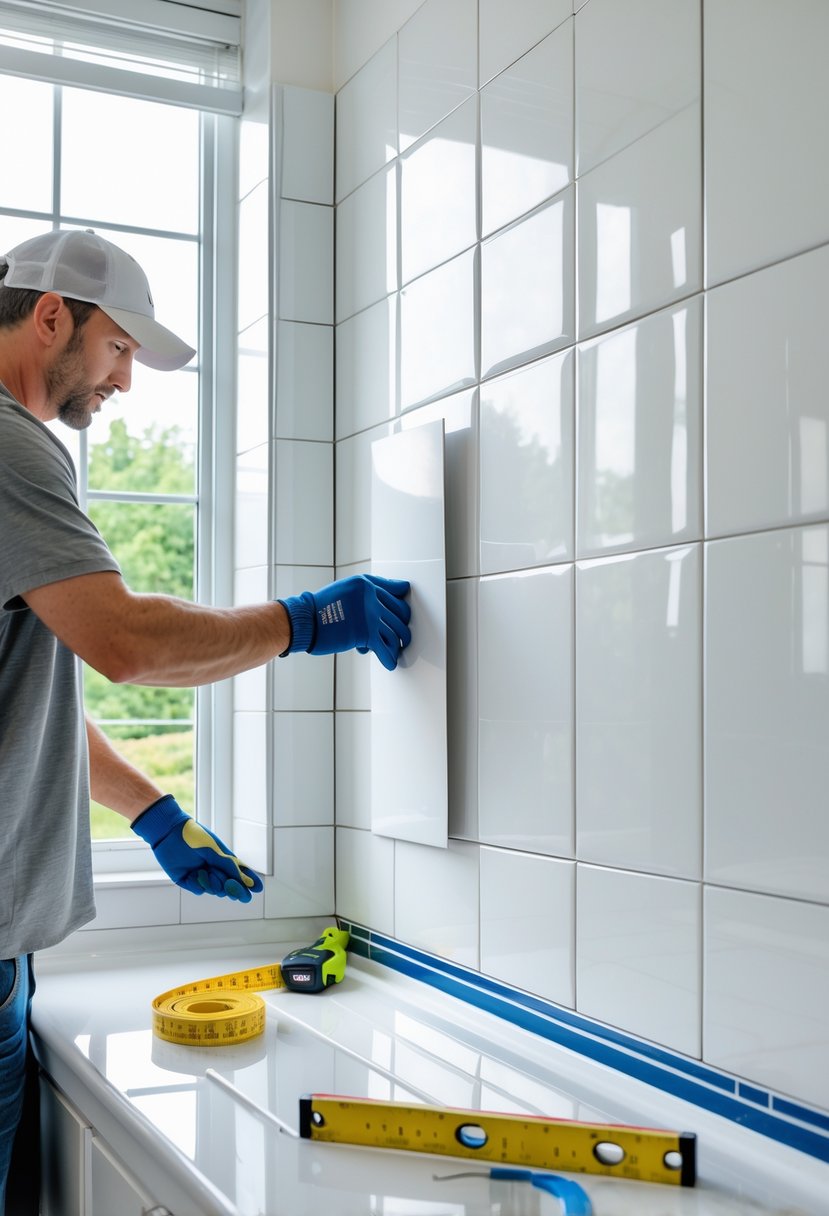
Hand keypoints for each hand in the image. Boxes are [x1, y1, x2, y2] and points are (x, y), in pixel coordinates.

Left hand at [131, 795, 263, 901]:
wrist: (170, 832)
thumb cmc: (195, 837)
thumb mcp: (216, 851)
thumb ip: (230, 867)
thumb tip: (249, 882)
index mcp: (223, 860)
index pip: (240, 874)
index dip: (249, 882)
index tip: (258, 889)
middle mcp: (213, 869)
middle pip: (229, 886)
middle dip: (232, 888)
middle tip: (231, 885)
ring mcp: (201, 875)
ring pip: (214, 889)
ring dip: (213, 884)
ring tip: (205, 873)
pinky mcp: (187, 880)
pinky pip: (198, 890)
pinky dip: (199, 884)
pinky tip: (194, 874)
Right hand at [279, 574, 410, 670]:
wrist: (305, 621)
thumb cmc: (321, 606)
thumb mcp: (345, 588)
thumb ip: (366, 590)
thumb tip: (383, 597)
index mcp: (366, 584)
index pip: (396, 592)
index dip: (401, 604)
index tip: (404, 613)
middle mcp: (371, 597)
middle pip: (401, 613)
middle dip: (403, 625)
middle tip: (402, 634)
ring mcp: (370, 616)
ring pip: (397, 632)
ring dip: (399, 644)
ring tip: (397, 649)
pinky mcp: (366, 635)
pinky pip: (386, 649)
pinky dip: (390, 658)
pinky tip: (390, 663)